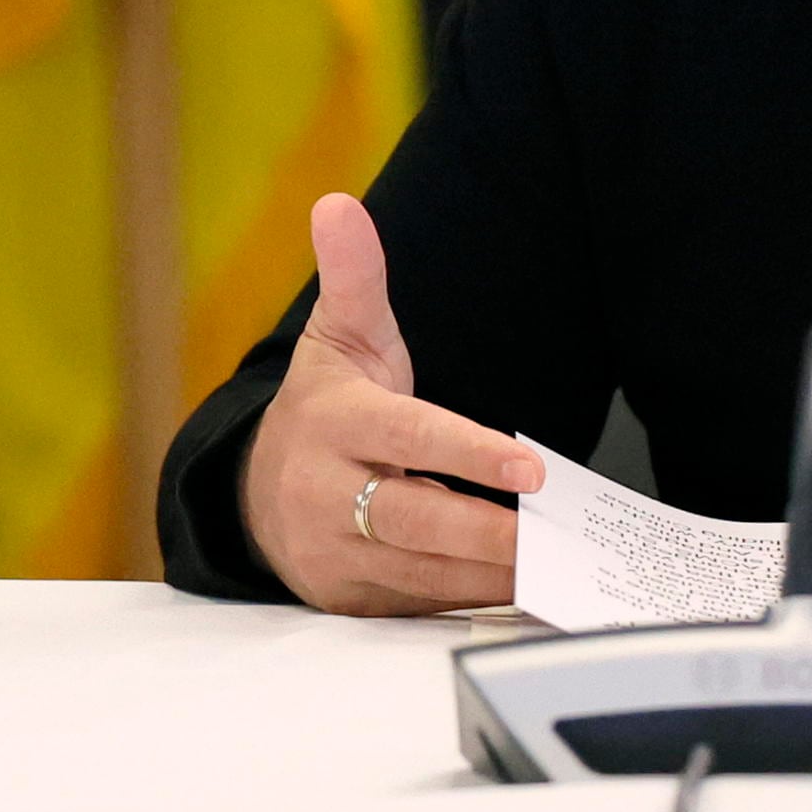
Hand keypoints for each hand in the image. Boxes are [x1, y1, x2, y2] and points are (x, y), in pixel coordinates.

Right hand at [238, 195, 541, 612]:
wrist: (253, 492)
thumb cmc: (325, 407)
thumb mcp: (339, 338)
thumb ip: (354, 276)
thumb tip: (338, 204)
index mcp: (334, 421)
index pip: (408, 436)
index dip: (468, 453)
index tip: (530, 466)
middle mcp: (326, 492)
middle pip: (415, 520)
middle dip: (488, 533)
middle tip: (557, 538)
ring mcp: (333, 553)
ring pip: (423, 575)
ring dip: (492, 575)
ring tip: (558, 570)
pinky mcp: (348, 599)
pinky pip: (419, 607)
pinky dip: (472, 602)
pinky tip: (525, 595)